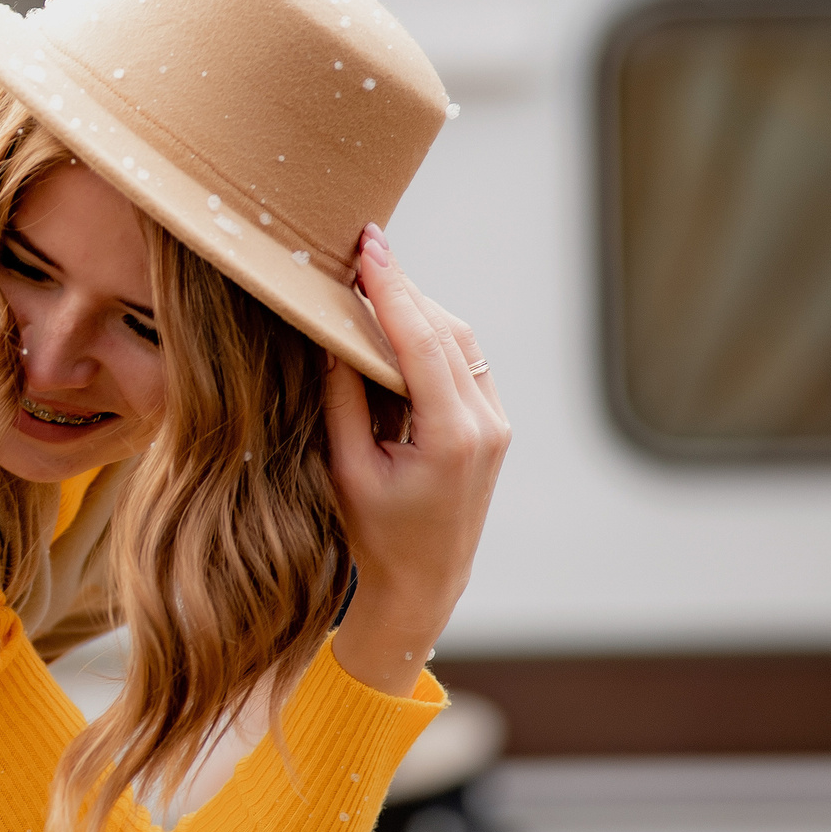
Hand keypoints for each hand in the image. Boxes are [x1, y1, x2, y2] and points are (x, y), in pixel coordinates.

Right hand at [323, 223, 509, 697]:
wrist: (423, 584)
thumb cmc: (374, 536)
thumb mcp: (346, 469)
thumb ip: (342, 400)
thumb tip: (334, 333)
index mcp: (452, 438)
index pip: (422, 343)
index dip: (393, 290)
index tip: (368, 247)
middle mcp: (486, 424)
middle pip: (446, 331)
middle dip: (404, 289)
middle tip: (362, 250)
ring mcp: (496, 423)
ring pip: (460, 341)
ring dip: (417, 309)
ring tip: (372, 280)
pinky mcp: (491, 424)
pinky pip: (464, 362)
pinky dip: (430, 335)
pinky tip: (395, 322)